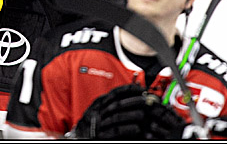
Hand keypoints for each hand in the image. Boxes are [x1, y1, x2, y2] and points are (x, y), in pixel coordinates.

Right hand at [70, 84, 185, 138]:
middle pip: (116, 104)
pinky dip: (126, 130)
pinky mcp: (100, 137)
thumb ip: (113, 104)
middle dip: (133, 101)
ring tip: (143, 114)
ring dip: (131, 115)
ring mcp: (98, 125)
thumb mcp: (101, 111)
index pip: (114, 94)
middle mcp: (97, 113)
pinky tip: (137, 129)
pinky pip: (114, 132)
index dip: (128, 90)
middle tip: (147, 100)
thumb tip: (135, 93)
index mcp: (98, 104)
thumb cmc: (96, 125)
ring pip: (116, 117)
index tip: (142, 89)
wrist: (80, 137)